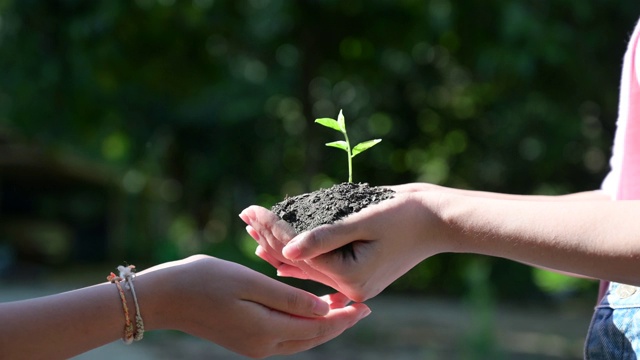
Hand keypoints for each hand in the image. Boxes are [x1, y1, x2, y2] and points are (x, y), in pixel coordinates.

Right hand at [138, 255, 370, 357]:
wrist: (165, 297)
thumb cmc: (205, 281)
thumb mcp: (250, 283)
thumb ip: (289, 298)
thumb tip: (323, 309)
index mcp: (267, 331)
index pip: (318, 328)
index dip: (344, 317)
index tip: (366, 305)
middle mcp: (264, 345)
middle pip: (313, 338)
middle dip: (339, 323)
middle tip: (362, 306)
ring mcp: (254, 345)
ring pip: (300, 338)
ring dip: (323, 324)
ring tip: (341, 305)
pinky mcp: (246, 339)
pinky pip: (285, 335)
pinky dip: (303, 324)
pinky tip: (309, 309)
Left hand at [240, 188, 445, 301]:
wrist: (438, 220)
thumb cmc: (405, 215)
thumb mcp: (363, 221)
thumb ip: (323, 237)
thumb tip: (286, 251)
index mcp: (350, 278)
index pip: (298, 254)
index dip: (272, 230)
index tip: (251, 210)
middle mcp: (349, 286)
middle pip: (299, 262)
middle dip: (271, 237)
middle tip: (245, 216)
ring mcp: (353, 282)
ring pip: (307, 265)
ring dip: (281, 246)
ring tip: (254, 229)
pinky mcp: (357, 273)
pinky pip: (322, 267)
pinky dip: (301, 257)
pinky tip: (280, 254)